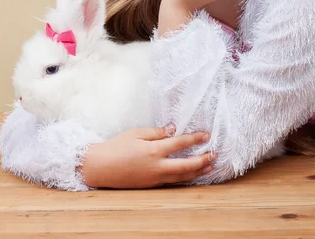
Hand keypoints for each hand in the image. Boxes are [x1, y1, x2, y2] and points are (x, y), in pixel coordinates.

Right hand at [78, 125, 215, 188]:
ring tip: (209, 166)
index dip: (195, 139)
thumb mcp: (136, 133)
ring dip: (197, 171)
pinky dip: (184, 178)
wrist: (99, 167)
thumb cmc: (116, 147)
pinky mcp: (151, 186)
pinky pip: (172, 182)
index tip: (206, 135)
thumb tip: (173, 128)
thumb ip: (157, 132)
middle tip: (214, 154)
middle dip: (202, 159)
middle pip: (186, 165)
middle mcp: (157, 166)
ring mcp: (154, 178)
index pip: (180, 143)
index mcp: (153, 150)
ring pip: (181, 176)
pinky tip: (190, 175)